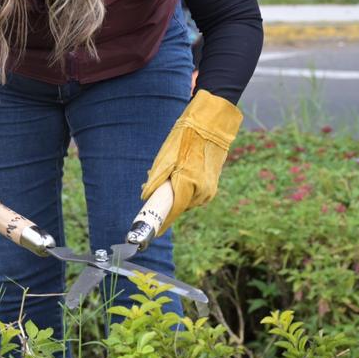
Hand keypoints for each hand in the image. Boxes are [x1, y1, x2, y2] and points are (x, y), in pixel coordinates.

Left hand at [140, 90, 242, 234]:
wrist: (212, 125)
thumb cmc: (185, 138)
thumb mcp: (166, 158)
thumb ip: (156, 180)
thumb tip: (146, 196)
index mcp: (188, 184)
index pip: (172, 211)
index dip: (161, 222)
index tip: (152, 232)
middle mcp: (201, 191)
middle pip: (179, 207)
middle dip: (165, 202)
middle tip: (152, 188)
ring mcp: (209, 189)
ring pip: (187, 201)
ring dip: (176, 194)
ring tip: (169, 174)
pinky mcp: (212, 185)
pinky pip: (194, 194)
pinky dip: (185, 189)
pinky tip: (180, 174)